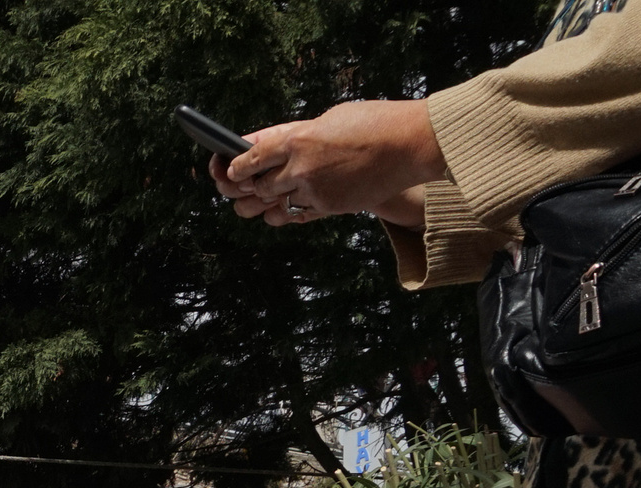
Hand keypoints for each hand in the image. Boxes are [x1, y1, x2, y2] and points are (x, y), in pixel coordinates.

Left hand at [209, 100, 445, 228]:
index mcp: (297, 139)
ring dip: (264, 204)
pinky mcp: (331, 207)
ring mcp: (315, 191)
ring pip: (273, 208)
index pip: (249, 158)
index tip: (228, 170)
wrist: (412, 144)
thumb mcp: (330, 118)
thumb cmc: (374, 122)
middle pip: (256, 187)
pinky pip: (298, 217)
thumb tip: (268, 145)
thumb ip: (298, 134)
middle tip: (241, 187)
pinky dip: (289, 212)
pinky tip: (289, 205)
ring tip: (262, 198)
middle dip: (245, 188)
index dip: (233, 167)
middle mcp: (301, 168)